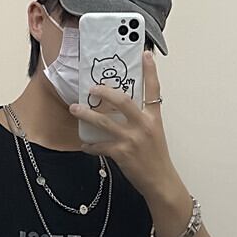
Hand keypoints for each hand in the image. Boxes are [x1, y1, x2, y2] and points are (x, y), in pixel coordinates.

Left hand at [69, 50, 180, 200]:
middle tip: (92, 88)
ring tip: (75, 109)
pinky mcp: (122, 153)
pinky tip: (84, 144)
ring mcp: (132, 139)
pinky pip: (100, 145)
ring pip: (105, 121)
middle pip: (123, 100)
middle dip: (104, 91)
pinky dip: (90, 145)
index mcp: (154, 118)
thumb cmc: (156, 159)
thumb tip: (122, 110)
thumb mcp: (154, 134)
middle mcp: (144, 125)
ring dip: (87, 114)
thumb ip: (141, 120)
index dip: (150, 71)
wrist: (161, 182)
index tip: (146, 55)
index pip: (154, 90)